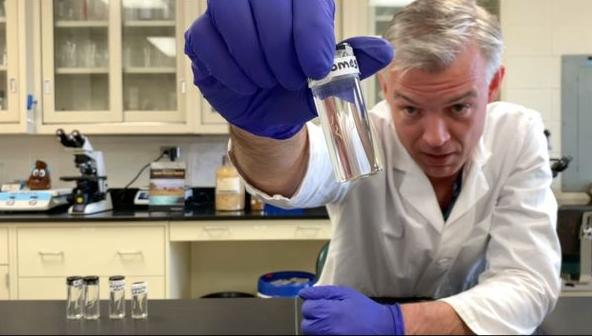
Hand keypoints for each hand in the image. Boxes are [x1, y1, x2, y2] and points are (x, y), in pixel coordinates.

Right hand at [184, 0, 393, 138]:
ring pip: (229, 10)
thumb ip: (354, 60)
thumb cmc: (298, 86)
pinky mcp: (202, 35)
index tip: (317, 66)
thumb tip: (384, 50)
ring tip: (269, 81)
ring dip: (253, 55)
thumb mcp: (330, 77)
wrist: (268, 110)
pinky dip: (230, 69)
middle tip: (291, 78)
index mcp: (298, 1)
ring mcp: (227, 13)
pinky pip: (206, 39)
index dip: (309, 29)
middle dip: (279, 44)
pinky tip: (247, 85)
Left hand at [299, 286, 404, 334]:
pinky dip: (323, 334)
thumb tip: (304, 293)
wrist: (383, 327)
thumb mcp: (345, 293)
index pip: (307, 308)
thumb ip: (323, 292)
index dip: (312, 305)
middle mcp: (329, 327)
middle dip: (313, 319)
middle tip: (325, 315)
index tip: (321, 305)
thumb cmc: (364, 308)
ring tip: (330, 324)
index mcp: (331, 310)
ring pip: (311, 334)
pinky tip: (333, 330)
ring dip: (317, 328)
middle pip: (306, 324)